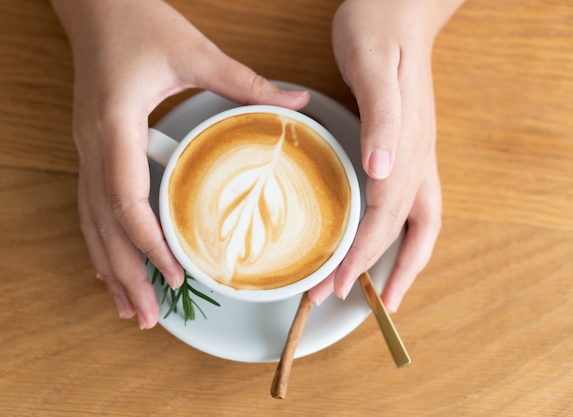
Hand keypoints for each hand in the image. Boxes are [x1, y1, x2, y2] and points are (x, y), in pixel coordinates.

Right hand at [51, 0, 309, 328]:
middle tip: (150, 316)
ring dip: (110, 267)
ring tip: (131, 309)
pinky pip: (91, 206)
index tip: (177, 272)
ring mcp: (85, 149)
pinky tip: (112, 267)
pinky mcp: (91, 149)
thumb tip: (296, 104)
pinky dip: (103, 242)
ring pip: (91, 222)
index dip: (150, 241)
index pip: (127, 197)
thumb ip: (245, 82)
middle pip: (104, 224)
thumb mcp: (196, 52)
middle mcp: (93, 144)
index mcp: (117, 123)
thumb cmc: (140, 24)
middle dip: (126, 274)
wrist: (96, 6)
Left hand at [309, 0, 462, 310]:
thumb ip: (384, 119)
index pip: (384, 217)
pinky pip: (409, 205)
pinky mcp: (405, 147)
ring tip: (378, 295)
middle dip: (373, 271)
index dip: (360, 256)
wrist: (398, 7)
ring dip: (397, 263)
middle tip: (337, 299)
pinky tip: (379, 242)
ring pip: (416, 224)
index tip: (333, 285)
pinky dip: (397, 235)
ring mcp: (415, 154)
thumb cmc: (379, 31)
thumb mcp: (375, 68)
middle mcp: (417, 158)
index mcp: (408, 146)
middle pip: (401, 231)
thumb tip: (383, 172)